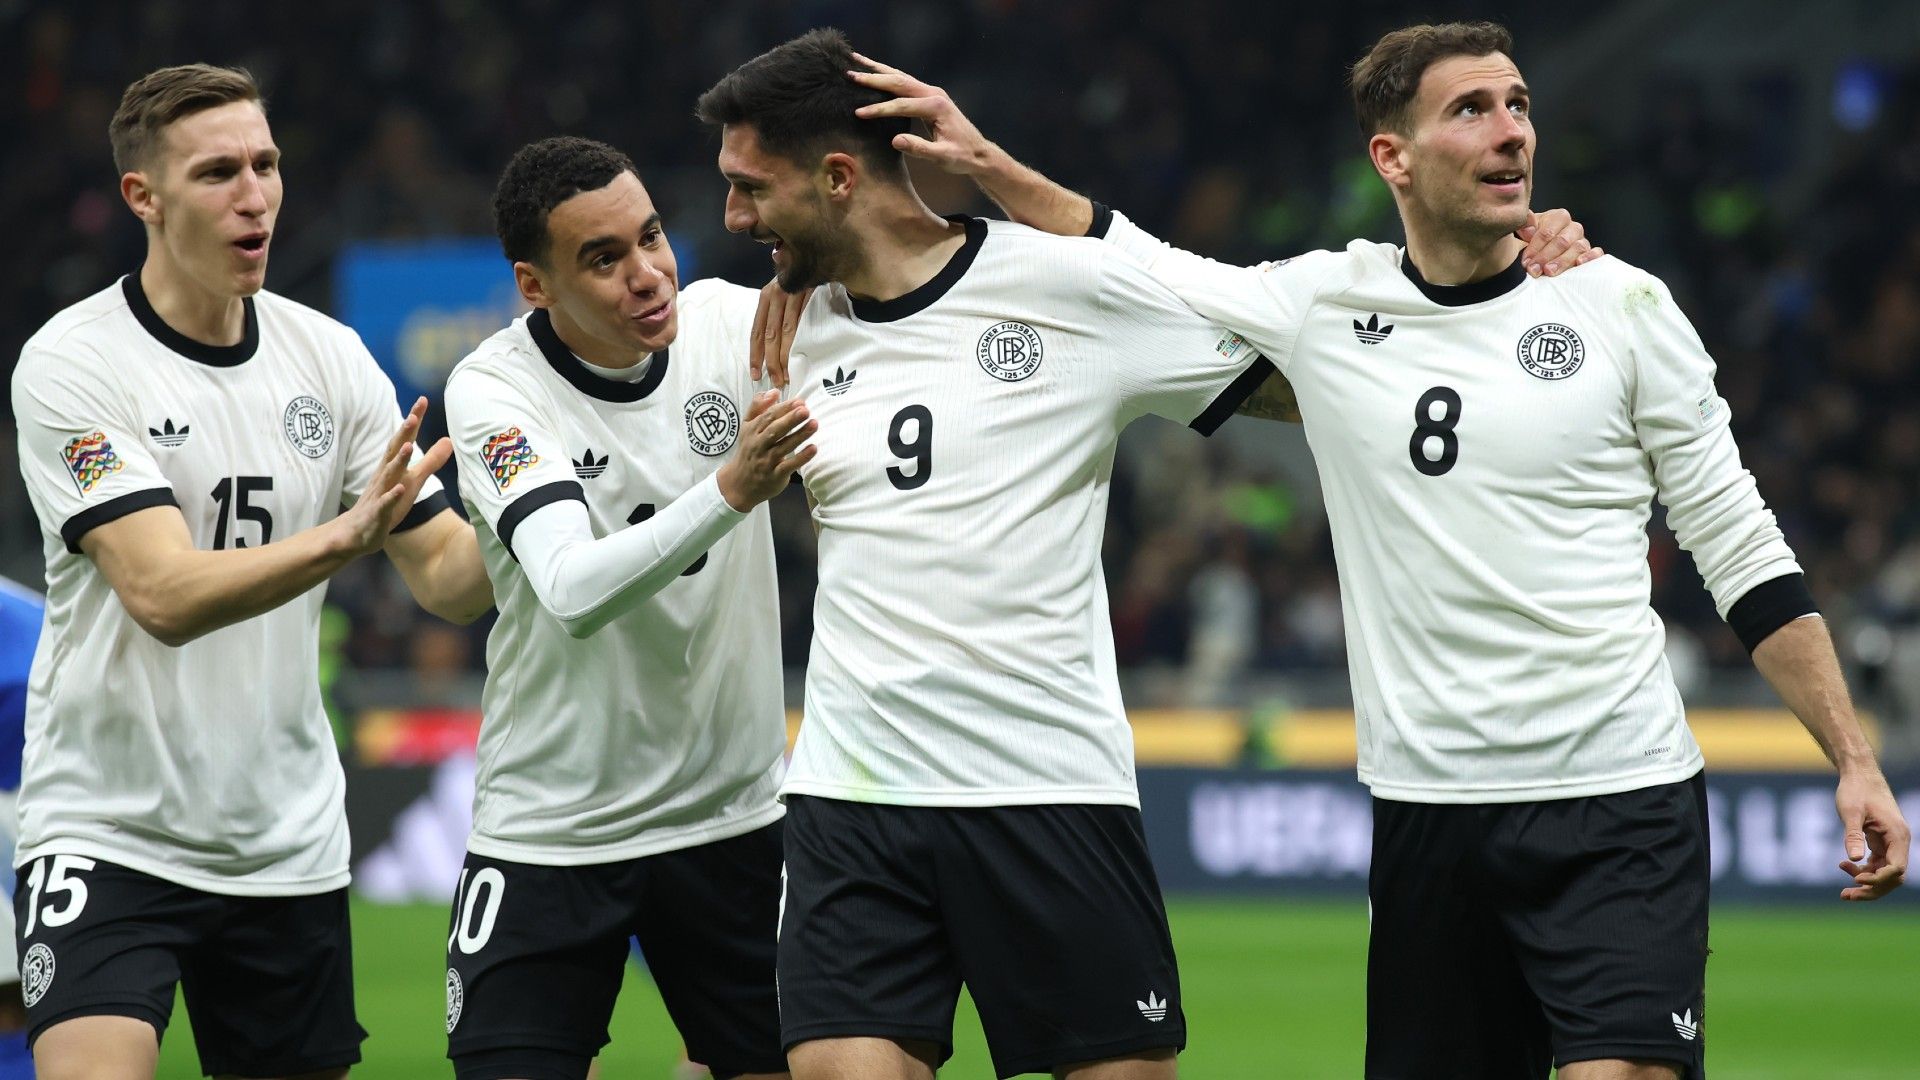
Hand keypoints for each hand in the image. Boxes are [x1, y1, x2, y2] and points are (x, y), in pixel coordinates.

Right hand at [334, 397, 451, 556]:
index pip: (404, 439)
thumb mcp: (413, 480)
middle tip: (414, 415)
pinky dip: (391, 497)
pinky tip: (399, 489)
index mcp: (392, 467)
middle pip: (394, 451)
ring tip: (409, 446)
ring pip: (388, 475)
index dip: (413, 421)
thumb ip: (431, 461)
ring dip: (398, 461)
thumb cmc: (386, 502)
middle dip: (404, 434)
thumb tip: (449, 440)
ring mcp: (379, 494)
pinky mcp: (376, 515)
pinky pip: (384, 505)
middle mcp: (384, 476)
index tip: (423, 400)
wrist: (356, 534)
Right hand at [716, 391, 816, 510]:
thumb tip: (775, 391)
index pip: (768, 417)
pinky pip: (789, 466)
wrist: (738, 484)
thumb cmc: (748, 451)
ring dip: (799, 435)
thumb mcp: (747, 427)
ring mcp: (766, 461)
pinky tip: (813, 448)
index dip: (784, 408)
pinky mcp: (775, 476)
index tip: (800, 401)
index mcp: (752, 431)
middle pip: (774, 430)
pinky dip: (801, 457)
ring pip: (783, 446)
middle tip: (806, 410)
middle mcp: (758, 445)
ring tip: (814, 424)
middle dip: (790, 419)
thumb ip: (758, 408)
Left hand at [750, 278, 811, 387]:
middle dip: (771, 361)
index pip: (757, 330)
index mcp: (766, 296)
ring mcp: (792, 293)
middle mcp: (775, 293)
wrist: (818, 251)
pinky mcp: (808, 293)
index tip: (755, 374)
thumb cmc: (802, 275)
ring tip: (787, 376)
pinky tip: (800, 356)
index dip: (755, 354)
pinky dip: (799, 342)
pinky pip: (802, 323)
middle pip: (769, 335)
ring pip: (785, 332)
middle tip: (775, 381)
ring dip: (785, 356)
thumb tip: (772, 341)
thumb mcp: (785, 290)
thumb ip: (777, 310)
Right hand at [848, 52, 1005, 176]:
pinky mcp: (929, 96)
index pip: (901, 105)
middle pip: (898, 82)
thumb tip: (895, 141)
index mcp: (936, 107)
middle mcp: (934, 94)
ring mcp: (932, 92)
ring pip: (900, 77)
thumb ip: (920, 148)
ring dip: (878, 69)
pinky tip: (875, 71)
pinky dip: (887, 75)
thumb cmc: (962, 157)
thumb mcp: (943, 157)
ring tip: (856, 60)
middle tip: (850, 74)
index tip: (859, 113)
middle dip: (873, 79)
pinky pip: (904, 82)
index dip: (879, 109)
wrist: (979, 153)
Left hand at [1515, 209, 1603, 276]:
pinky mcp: (1591, 253)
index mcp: (1558, 217)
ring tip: (1549, 272)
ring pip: (1578, 248)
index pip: (1548, 231)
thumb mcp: (1525, 231)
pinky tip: (1579, 264)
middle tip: (1534, 270)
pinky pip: (1597, 253)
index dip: (1536, 247)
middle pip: (1563, 241)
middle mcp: (1573, 228)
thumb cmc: (1533, 240)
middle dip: (1546, 257)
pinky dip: (1590, 257)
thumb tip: (1529, 229)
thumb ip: (1524, 226)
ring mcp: (1583, 240)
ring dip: (1562, 261)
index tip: (1526, 261)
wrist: (1540, 252)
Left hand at [1835, 766, 1909, 900]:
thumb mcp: (1851, 811)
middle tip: (1846, 896)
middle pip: (1893, 877)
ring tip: (1844, 892)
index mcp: (1897, 835)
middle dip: (1872, 889)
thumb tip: (1853, 859)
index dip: (1878, 879)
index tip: (1856, 879)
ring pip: (1884, 874)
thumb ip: (1853, 835)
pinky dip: (1863, 871)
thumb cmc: (1856, 790)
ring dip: (1866, 884)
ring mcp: (1890, 843)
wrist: (1858, 774)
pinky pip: (1877, 865)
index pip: (1896, 868)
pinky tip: (1844, 866)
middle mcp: (1898, 842)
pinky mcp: (1881, 842)